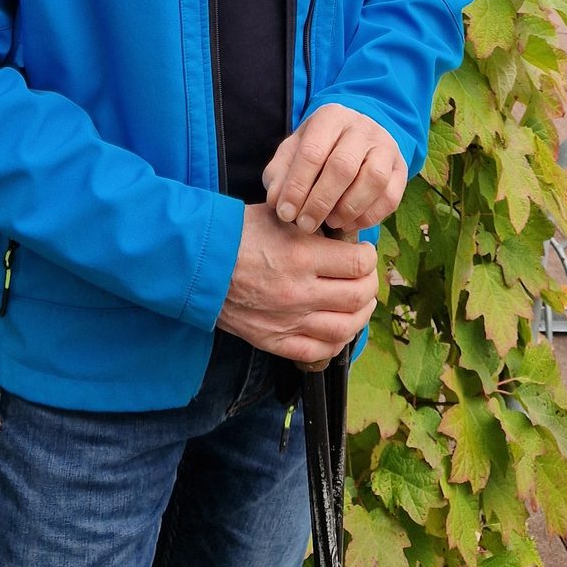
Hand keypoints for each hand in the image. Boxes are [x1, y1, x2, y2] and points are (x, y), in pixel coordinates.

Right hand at [216, 203, 377, 363]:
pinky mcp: (274, 341)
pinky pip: (318, 351)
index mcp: (301, 255)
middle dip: (369, 285)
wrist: (197, 264)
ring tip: (359, 304)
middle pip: (358, 297)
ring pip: (344, 328)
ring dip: (360, 315)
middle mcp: (299, 291)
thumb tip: (343, 232)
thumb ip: (312, 224)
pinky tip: (338, 329)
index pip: (358, 264)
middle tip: (365, 277)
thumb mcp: (278, 215)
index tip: (364, 253)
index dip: (368, 257)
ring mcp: (287, 321)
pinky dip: (335, 342)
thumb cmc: (237, 234)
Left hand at [262, 104, 407, 235]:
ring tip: (329, 223)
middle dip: (321, 202)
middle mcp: (361, 127)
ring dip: (348, 209)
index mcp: (330, 117)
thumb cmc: (318, 147)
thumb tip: (276, 201)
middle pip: (343, 166)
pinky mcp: (401, 168)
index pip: (312, 152)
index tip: (285, 213)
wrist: (356, 135)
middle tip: (305, 225)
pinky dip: (369, 216)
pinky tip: (349, 223)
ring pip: (372, 180)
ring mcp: (385, 146)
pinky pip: (390, 197)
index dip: (297, 186)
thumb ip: (280, 173)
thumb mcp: (293, 150)